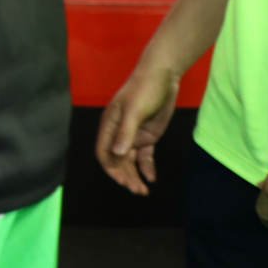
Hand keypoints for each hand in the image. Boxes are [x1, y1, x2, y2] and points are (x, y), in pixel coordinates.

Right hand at [96, 59, 179, 195]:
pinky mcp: (147, 136)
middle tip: (137, 190)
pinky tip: (151, 178)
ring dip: (135, 175)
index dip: (111, 168)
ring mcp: (133, 135)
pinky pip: (145, 156)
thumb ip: (126, 132)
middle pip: (117, 160)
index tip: (123, 181)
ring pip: (130, 160)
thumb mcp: (135, 110)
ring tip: (143, 190)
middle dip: (125, 176)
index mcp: (110, 125)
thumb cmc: (144, 90)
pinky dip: (147, 167)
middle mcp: (119, 133)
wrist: (163, 76)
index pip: (104, 151)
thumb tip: (117, 154)